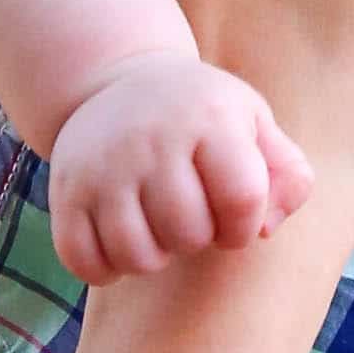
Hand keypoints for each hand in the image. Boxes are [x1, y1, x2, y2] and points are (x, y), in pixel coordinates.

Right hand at [46, 52, 311, 286]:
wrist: (116, 85)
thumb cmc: (202, 119)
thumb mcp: (255, 125)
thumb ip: (288, 175)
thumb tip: (265, 228)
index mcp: (209, 119)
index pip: (242, 200)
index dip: (244, 226)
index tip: (234, 216)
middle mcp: (151, 139)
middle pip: (189, 235)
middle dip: (200, 238)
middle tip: (190, 212)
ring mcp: (102, 167)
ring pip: (138, 256)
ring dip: (155, 255)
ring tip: (158, 225)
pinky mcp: (65, 192)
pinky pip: (85, 264)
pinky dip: (106, 267)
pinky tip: (120, 238)